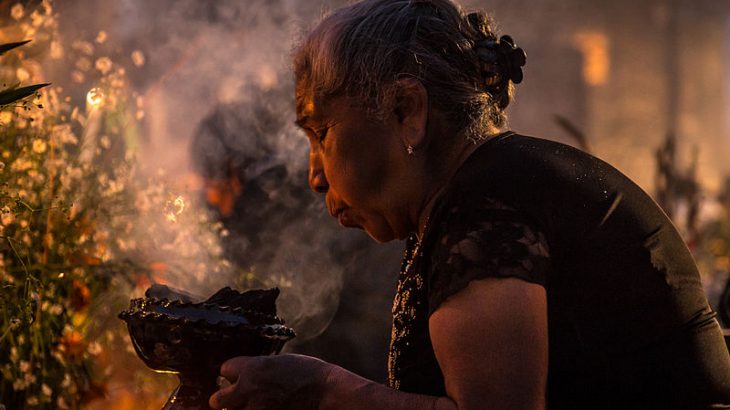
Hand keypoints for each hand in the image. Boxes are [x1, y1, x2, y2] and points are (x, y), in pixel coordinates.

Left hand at [209, 354, 334, 409]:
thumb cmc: (309, 374)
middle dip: (226, 399)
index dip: (232, 375)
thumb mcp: (280, 362)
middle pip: (217, 399)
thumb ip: (258, 369)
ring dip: (241, 409)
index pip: (224, 370)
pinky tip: (269, 408)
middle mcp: (249, 388)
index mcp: (253, 368)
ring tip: (257, 405)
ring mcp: (256, 409)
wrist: (327, 392)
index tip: (239, 378)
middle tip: (236, 400)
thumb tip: (243, 378)